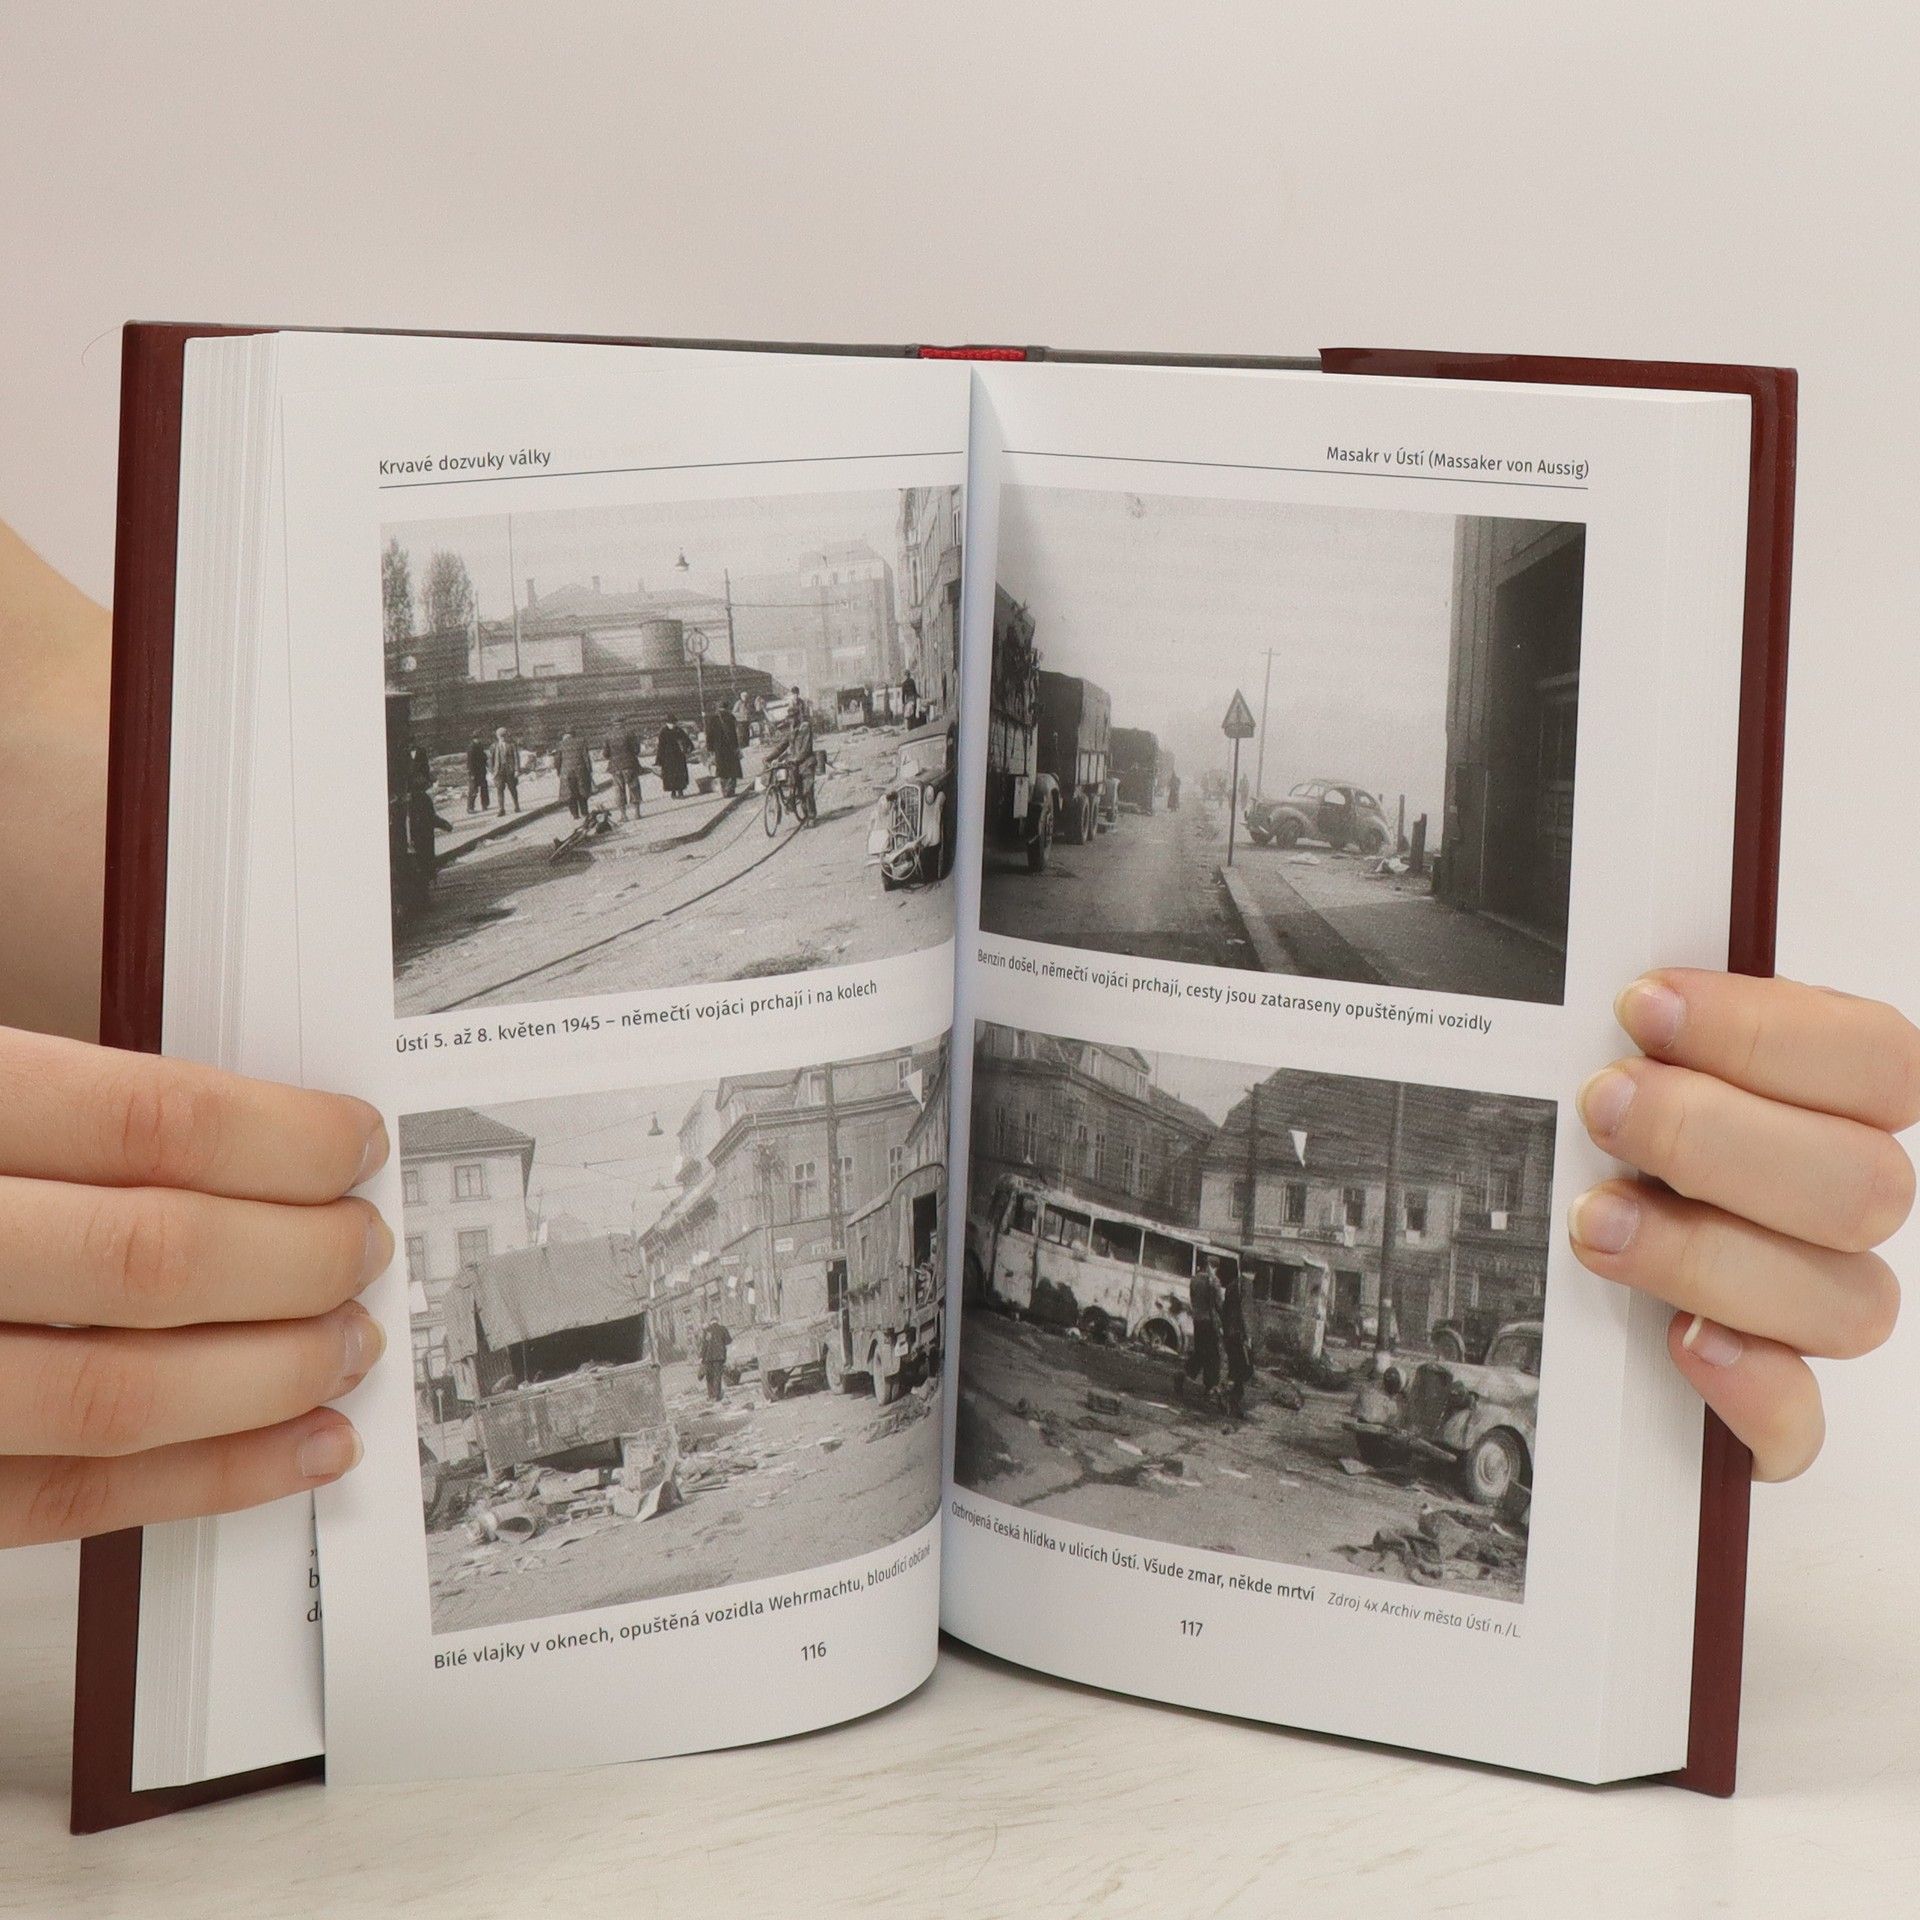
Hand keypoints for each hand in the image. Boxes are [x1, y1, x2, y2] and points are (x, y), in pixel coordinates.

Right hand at [0, 1027, 387, 1543]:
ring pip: (118, 1394)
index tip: (351, 1140)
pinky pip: (62, 1498)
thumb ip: (52, 1106)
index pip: (146, 1125)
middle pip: (154, 1259)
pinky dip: (203, 1478)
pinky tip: (292, 1447)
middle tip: (362, 1243)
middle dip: (300, 1257)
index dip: (280, 1136)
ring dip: (273, 1372)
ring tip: (350, 1342)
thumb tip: (244, 1132)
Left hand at [1571, 971, 1918, 1479]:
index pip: (1877, 1057)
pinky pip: (1796, 1425)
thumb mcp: (1599, 1060)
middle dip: (1716, 1138)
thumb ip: (1640, 1032)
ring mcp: (1806, 1309)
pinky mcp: (1760, 1407)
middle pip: (1866, 1185)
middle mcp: (1835, 1205)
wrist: (1510, 1262)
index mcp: (1824, 1102)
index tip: (1642, 1006)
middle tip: (1602, 1105)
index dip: (1766, 1030)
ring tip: (1595, 1220)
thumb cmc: (1575, 1133)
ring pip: (1842, 1302)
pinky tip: (1685, 1345)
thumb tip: (1619, 990)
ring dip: (1708, 1253)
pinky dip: (1750, 1390)